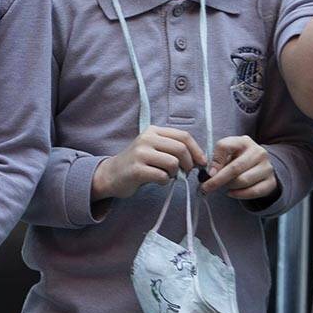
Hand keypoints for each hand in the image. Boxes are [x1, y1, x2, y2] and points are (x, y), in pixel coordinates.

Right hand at [91, 126, 206, 200]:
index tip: (201, 162)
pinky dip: (164, 182)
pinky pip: (162, 176)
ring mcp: (140, 154)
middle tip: (184, 172)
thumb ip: (173, 148)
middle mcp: (146, 139)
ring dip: (175, 173)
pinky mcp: (136, 170)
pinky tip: (157, 181)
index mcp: (152, 131)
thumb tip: (199, 159)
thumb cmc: (138, 163)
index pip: (183, 136)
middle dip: (188, 164)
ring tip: (167, 175)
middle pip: (181, 149)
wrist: (111, 174)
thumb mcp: (153, 148)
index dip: (197, 150)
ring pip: (173, 163)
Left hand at [200, 136, 276, 199]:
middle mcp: (259, 152)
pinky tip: (231, 193)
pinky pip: (253, 191)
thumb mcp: (226, 153)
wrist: (258, 166)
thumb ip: (217, 159)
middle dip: (218, 180)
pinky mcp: (271, 181)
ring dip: (229, 186)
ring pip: (243, 181)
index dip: (215, 161)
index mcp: (244, 141)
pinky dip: (239, 195)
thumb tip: (211, 173)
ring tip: (223, 186)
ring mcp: (267, 167)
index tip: (208, 173)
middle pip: (235, 168)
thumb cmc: (237, 158)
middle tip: (206, 187)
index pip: (224, 146)